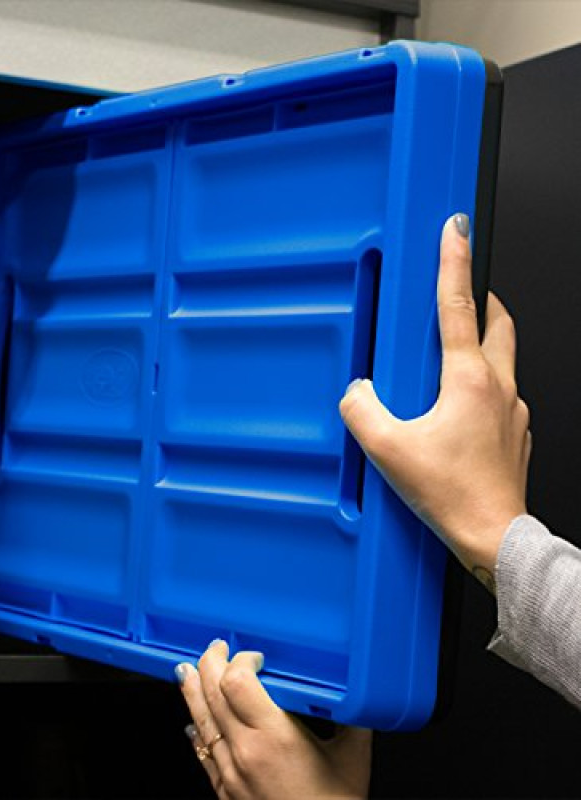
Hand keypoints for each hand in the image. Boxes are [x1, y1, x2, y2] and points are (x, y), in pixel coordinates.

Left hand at [176, 640, 371, 799]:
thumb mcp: (353, 756)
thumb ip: (350, 716)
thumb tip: (354, 691)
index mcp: (274, 736)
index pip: (237, 680)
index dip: (240, 659)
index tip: (254, 656)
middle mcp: (245, 751)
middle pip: (211, 693)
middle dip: (210, 662)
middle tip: (217, 648)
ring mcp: (230, 772)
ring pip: (199, 720)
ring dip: (192, 690)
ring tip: (187, 670)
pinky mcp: (224, 791)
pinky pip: (201, 752)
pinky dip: (196, 729)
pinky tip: (193, 721)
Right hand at [340, 213, 530, 590]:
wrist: (494, 537)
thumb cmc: (452, 495)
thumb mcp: (387, 450)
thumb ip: (361, 409)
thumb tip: (356, 390)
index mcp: (468, 380)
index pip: (458, 304)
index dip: (454, 259)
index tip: (456, 227)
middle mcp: (498, 387)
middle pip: (498, 320)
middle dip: (480, 295)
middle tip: (460, 288)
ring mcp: (513, 410)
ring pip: (503, 355)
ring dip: (481, 339)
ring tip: (450, 350)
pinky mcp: (516, 431)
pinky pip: (500, 391)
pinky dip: (480, 382)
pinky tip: (455, 406)